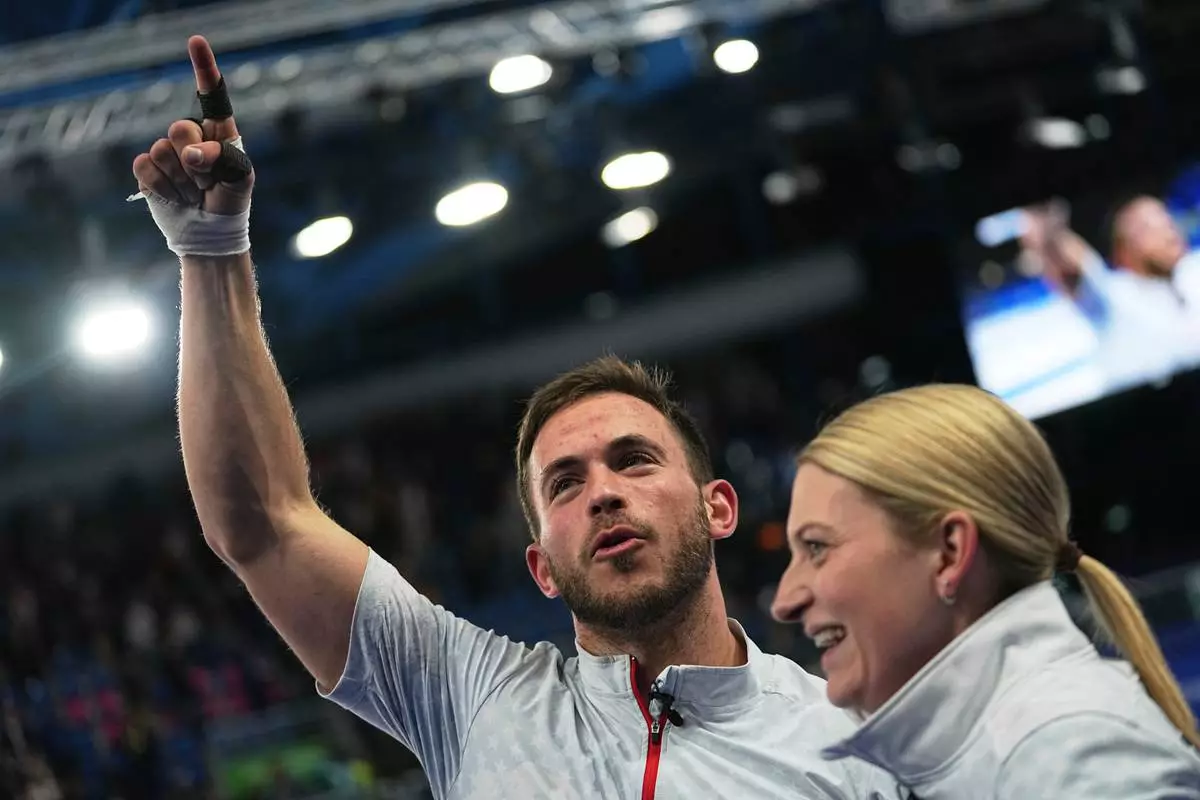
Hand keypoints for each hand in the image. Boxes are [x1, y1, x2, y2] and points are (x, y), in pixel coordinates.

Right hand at [132, 36, 252, 216]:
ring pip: (162, 150)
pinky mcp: (148, 170)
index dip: (203, 67)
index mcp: (219, 131)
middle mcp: (191, 136)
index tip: (195, 41)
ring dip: (181, 179)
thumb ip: (222, 157)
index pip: (211, 96)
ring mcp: (167, 151)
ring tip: (194, 192)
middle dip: (196, 160)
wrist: (209, 232)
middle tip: (207, 181)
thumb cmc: (230, 201)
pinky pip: (145, 167)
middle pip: (180, 128)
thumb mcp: (240, 178)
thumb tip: (189, 152)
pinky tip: (176, 198)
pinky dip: (163, 188)